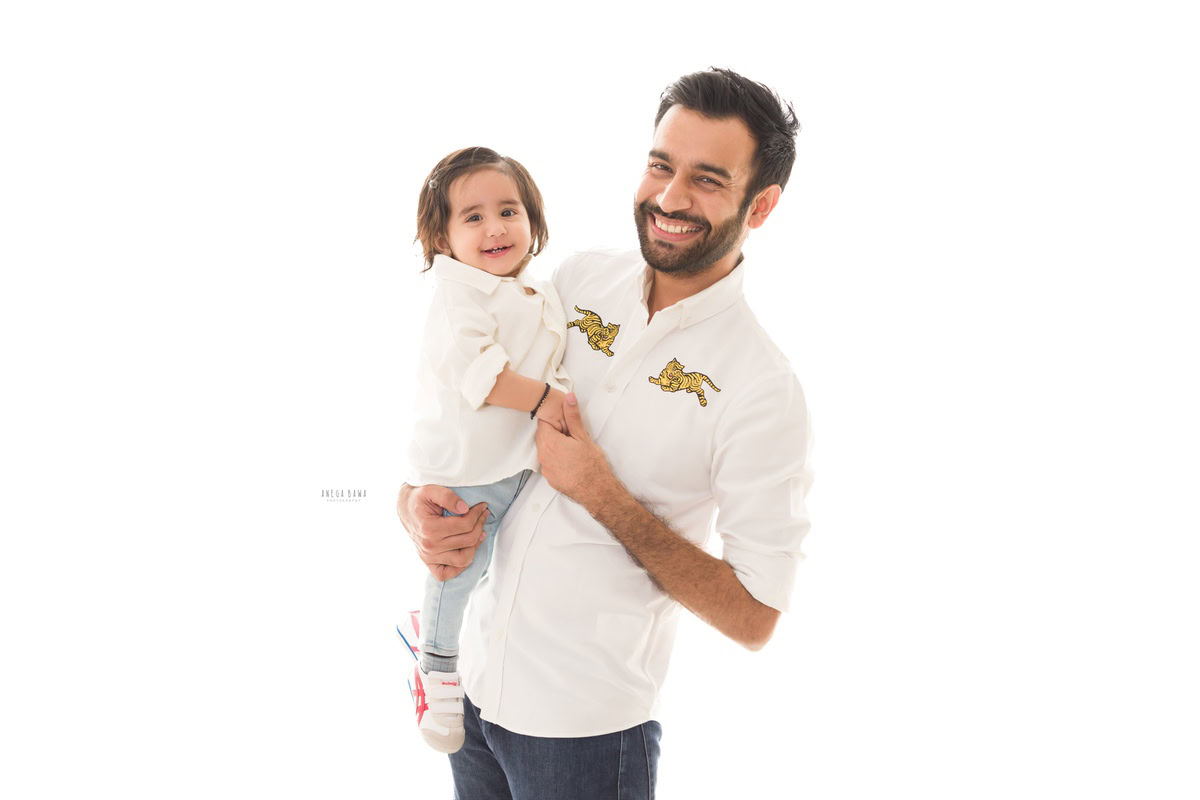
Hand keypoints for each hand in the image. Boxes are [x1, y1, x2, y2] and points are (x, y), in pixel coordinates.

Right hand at [396, 484, 488, 581]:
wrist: (406, 508)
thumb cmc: (419, 498)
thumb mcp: (431, 489)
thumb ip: (448, 496)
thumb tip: (465, 508)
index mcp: (429, 528)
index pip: (464, 525)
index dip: (477, 514)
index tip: (482, 506)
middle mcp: (429, 546)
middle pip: (468, 541)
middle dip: (480, 525)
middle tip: (483, 514)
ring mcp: (429, 557)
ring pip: (463, 560)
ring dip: (475, 546)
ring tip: (479, 532)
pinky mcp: (429, 563)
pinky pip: (447, 574)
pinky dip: (460, 567)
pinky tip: (467, 550)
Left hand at [535, 392, 614, 508]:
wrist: (596, 490)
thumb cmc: (591, 465)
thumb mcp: (582, 436)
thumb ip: (572, 416)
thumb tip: (568, 399)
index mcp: (549, 441)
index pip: (544, 421)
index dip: (555, 420)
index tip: (565, 423)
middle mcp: (543, 455)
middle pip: (543, 435)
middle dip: (555, 432)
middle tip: (571, 435)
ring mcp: (545, 468)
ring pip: (545, 450)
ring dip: (555, 446)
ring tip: (572, 448)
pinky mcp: (550, 478)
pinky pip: (549, 463)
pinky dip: (556, 459)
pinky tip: (570, 461)